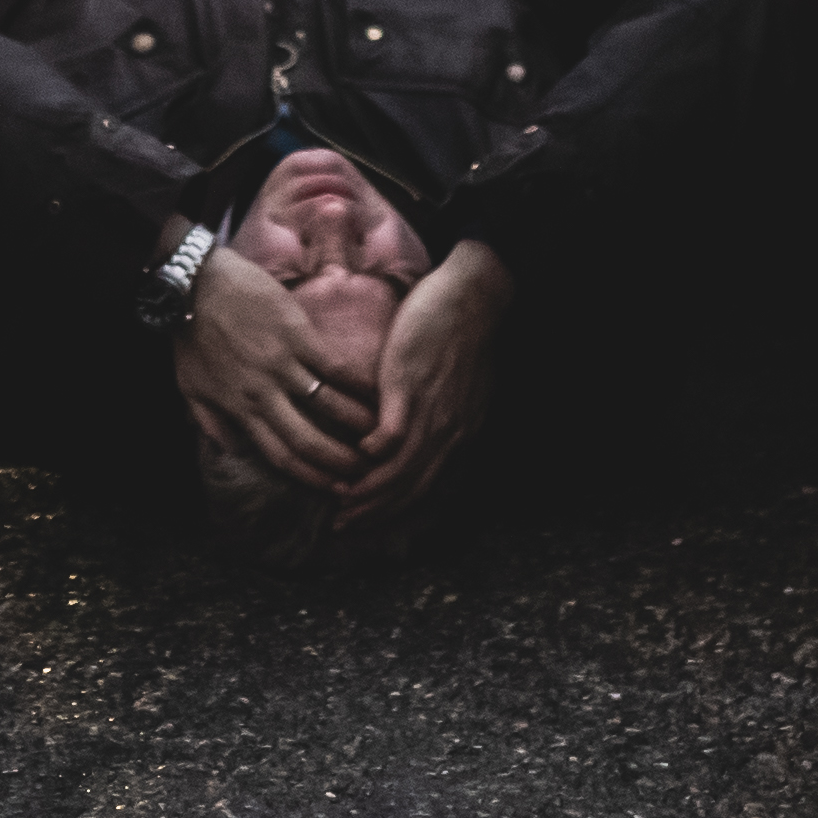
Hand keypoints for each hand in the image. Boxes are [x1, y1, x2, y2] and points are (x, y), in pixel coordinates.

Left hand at [164, 227, 378, 491]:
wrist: (194, 286)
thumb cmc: (191, 336)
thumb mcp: (191, 389)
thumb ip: (212, 424)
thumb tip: (234, 452)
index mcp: (240, 409)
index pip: (280, 455)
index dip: (310, 476)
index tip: (332, 488)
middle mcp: (264, 393)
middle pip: (307, 439)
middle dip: (339, 461)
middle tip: (363, 471)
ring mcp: (282, 363)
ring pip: (328, 404)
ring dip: (356, 424)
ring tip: (378, 434)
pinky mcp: (297, 333)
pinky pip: (334, 365)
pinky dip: (357, 382)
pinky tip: (376, 392)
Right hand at [337, 241, 508, 527]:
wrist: (476, 294)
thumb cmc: (465, 334)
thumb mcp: (464, 388)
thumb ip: (446, 415)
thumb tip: (430, 432)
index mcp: (458, 431)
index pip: (424, 485)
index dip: (395, 507)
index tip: (368, 518)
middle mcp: (448, 430)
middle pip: (410, 487)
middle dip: (375, 511)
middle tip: (344, 523)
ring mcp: (430, 411)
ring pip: (399, 469)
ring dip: (368, 491)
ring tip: (341, 501)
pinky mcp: (411, 386)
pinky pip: (392, 434)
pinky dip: (373, 453)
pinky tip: (356, 456)